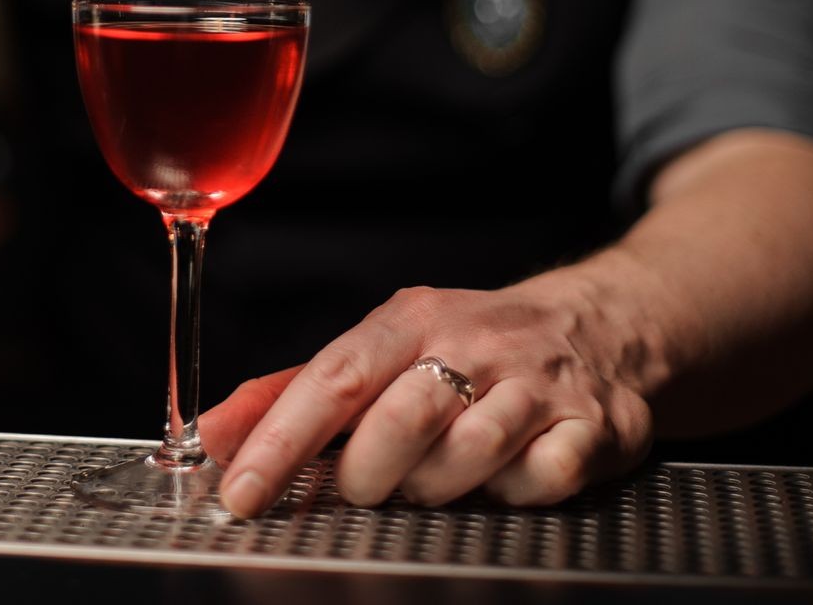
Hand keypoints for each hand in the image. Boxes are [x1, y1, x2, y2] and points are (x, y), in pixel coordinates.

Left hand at [198, 279, 655, 518]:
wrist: (599, 328)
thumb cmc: (469, 348)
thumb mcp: (382, 350)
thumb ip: (295, 394)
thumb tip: (214, 434)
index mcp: (411, 320)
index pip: (333, 379)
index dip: (281, 440)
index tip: (243, 492)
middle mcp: (475, 341)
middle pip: (398, 420)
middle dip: (367, 473)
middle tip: (369, 483)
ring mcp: (538, 383)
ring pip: (468, 454)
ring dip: (440, 485)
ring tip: (439, 475)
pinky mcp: (592, 426)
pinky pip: (540, 479)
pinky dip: (515, 491)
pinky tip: (510, 474)